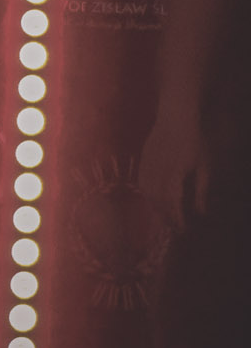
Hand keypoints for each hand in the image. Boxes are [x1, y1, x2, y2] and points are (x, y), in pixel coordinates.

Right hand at [139, 109, 210, 232]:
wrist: (176, 117)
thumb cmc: (195, 140)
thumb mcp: (205, 166)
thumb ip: (201, 190)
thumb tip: (201, 212)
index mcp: (175, 176)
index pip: (174, 204)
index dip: (178, 219)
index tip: (184, 230)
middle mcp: (158, 174)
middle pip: (159, 202)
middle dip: (167, 217)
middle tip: (174, 228)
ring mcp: (148, 167)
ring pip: (148, 194)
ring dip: (156, 208)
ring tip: (164, 218)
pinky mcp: (143, 161)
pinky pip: (141, 184)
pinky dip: (146, 195)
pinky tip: (152, 200)